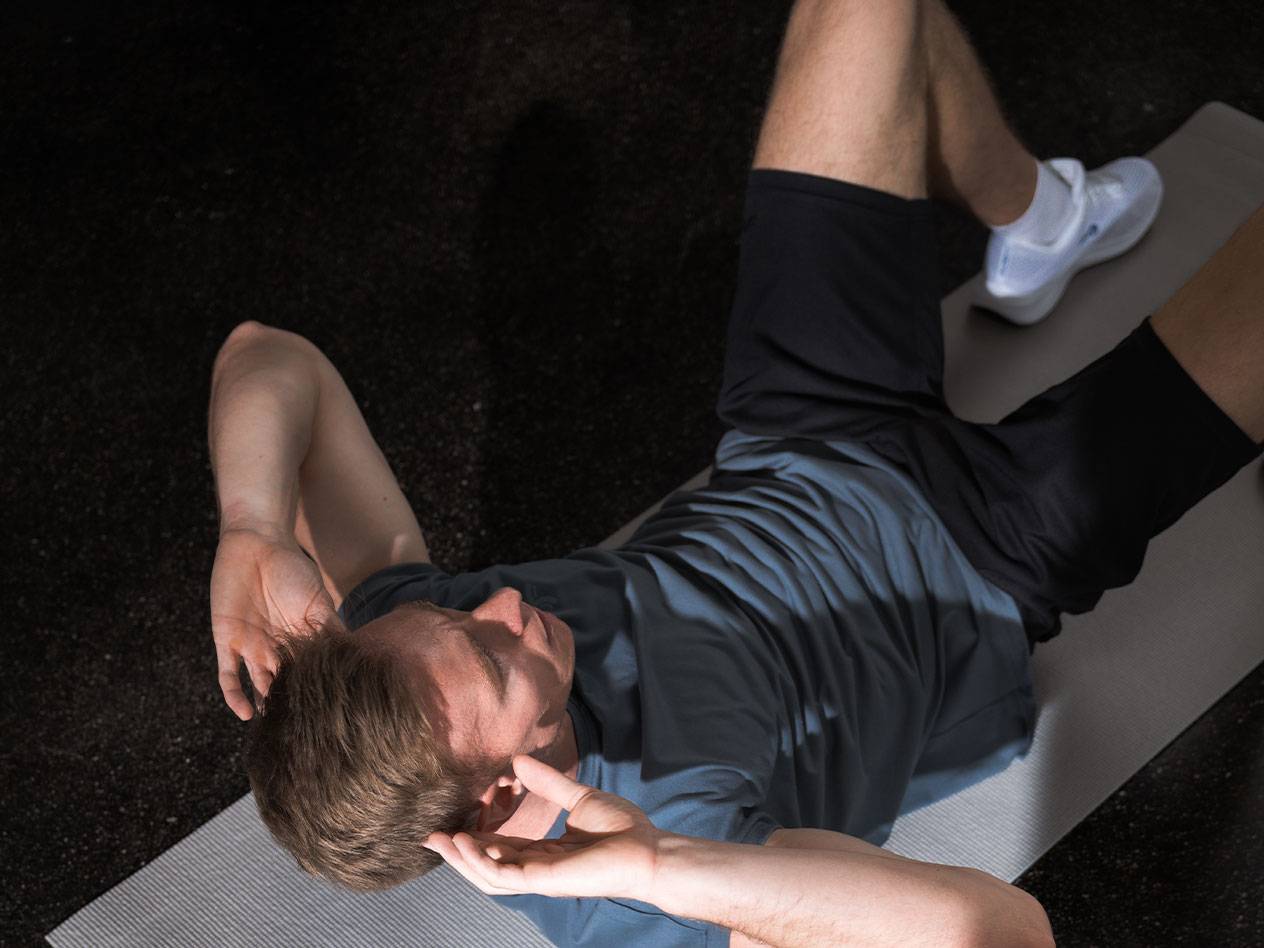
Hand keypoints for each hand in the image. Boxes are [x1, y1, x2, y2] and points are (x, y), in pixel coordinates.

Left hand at [209, 525, 343, 719]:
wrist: (257, 544)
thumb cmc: (292, 569)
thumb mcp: (319, 601)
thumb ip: (331, 630)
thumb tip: (353, 660)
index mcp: (299, 638)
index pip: (307, 672)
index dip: (315, 691)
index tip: (326, 713)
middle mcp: (275, 646)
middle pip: (283, 682)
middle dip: (290, 704)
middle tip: (301, 731)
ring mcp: (250, 646)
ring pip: (258, 684)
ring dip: (265, 704)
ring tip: (276, 728)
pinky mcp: (226, 641)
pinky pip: (228, 675)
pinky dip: (234, 695)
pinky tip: (245, 714)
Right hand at [424, 754, 670, 900]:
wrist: (648, 848)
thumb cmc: (621, 829)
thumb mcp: (578, 797)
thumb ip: (548, 782)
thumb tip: (519, 760)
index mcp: (542, 853)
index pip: (499, 848)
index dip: (472, 838)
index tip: (449, 824)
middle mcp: (537, 869)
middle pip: (486, 866)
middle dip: (457, 854)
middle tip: (429, 836)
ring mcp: (541, 878)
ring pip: (490, 877)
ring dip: (463, 861)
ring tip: (441, 840)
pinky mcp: (548, 880)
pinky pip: (508, 876)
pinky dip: (485, 863)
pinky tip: (469, 844)